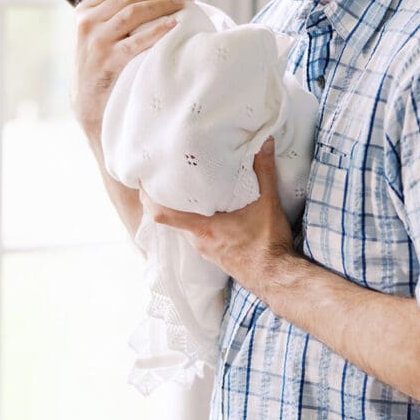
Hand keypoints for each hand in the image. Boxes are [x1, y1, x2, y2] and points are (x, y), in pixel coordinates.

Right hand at [71, 0, 183, 139]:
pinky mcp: (108, 60)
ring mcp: (96, 41)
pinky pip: (136, 41)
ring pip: (133, 13)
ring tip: (180, 5)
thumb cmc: (100, 61)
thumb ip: (110, 10)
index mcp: (84, 11)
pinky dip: (156, 30)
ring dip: (160, 5)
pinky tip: (172, 25)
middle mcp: (87, 22)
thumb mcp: (96, 31)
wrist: (87, 99)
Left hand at [144, 138, 296, 303]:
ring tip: (178, 187)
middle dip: (160, 198)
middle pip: (167, 218)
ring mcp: (204, 249)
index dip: (148, 198)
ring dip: (177, 209)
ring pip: (181, 226)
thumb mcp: (268, 203)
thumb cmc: (268, 244)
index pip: (162, 214)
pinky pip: (192, 234)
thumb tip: (264, 142)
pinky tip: (202, 209)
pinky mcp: (213, 254)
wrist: (276, 278)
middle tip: (160, 175)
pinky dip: (191, 220)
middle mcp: (198, 240)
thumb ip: (264, 171)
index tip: (142, 180)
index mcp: (203, 228)